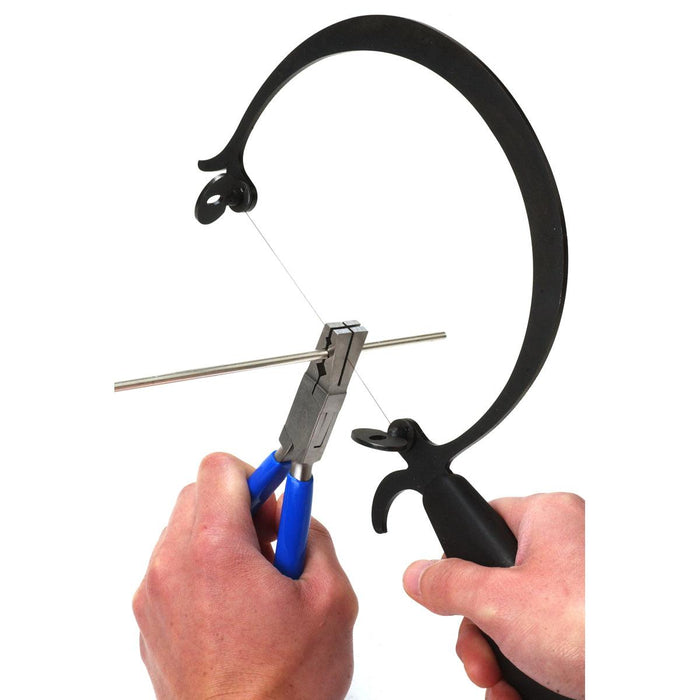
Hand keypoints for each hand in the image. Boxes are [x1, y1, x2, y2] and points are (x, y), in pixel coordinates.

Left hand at [132, 453, 357, 698]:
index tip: (277, 497)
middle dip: (240, 505)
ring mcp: (155, 595)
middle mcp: (173, 567)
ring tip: (257, 582)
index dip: (258, 475)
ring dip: (221, 539)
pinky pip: (174, 568)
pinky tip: (235, 607)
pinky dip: (203, 571)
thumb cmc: (282, 689)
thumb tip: (299, 514)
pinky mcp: (149, 620)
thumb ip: (314, 536)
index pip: (220, 468)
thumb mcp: (332, 598)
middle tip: (273, 539)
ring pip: (185, 531)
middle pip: (199, 495)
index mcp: (214, 551)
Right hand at [403, 492, 584, 699]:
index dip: (461, 563)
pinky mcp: (592, 632)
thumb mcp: (501, 602)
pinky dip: (527, 674)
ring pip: (518, 623)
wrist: (662, 678)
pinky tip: (521, 695)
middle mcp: (569, 550)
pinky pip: (545, 646)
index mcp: (549, 517)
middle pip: (496, 585)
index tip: (450, 597)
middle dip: (479, 634)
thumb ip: (450, 583)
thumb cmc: (601, 626)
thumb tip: (417, 573)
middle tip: (481, 658)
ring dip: (500, 661)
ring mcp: (583, 593)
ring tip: (503, 686)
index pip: (484, 521)